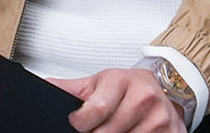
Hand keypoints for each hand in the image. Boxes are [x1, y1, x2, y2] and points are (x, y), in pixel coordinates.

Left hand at [46, 68, 186, 132]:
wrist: (165, 88)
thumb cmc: (128, 87)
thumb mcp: (99, 83)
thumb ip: (71, 89)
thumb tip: (45, 86)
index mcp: (122, 81)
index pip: (96, 110)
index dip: (81, 123)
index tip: (79, 123)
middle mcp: (144, 97)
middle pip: (107, 132)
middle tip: (98, 128)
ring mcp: (160, 118)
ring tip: (118, 130)